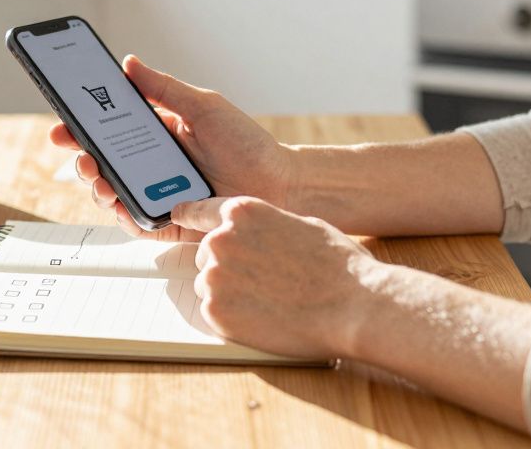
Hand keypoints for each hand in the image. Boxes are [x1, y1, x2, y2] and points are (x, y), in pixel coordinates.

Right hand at [49, 55, 294, 241]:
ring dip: (98, 186)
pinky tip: (119, 205)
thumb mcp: (204, 107)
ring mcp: (158, 192)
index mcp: (157, 132)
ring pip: (114, 193)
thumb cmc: (247, 143)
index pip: (110, 128)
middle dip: (83, 158)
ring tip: (99, 179)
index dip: (82, 127)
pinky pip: (137, 221)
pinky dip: (123, 215)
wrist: (279, 184)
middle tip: (79, 155)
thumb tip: (129, 63)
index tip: (63, 124)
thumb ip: (164, 88)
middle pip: (104, 163)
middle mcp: (152, 164)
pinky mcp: (169, 221)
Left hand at [171, 196, 380, 359]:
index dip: (192, 215)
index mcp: (242, 213)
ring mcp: (214, 277)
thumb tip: (258, 236)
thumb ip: (267, 227)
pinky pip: (213, 313)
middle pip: (206, 253)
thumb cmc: (337, 264)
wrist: (351, 305)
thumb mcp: (301, 225)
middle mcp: (221, 240)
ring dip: (229, 293)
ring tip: (268, 301)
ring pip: (208, 285)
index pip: (201, 211)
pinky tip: (265, 317)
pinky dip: (232, 318)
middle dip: (227, 266)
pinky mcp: (215, 312)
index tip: (178, 215)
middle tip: (262, 281)